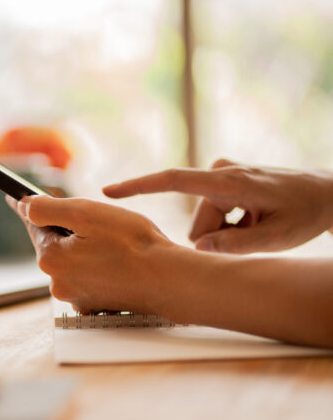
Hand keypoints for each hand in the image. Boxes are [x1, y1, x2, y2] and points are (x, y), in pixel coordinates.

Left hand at [6, 195, 175, 313]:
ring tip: (113, 243)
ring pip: (71, 261)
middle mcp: (58, 283)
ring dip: (84, 248)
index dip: (29, 208)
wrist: (169, 280)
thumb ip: (49, 208)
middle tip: (96, 222)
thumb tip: (25, 206)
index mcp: (51, 259)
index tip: (15, 197)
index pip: (34, 225)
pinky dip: (96, 267)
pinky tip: (116, 261)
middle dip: (67, 230)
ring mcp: (76, 298)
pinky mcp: (94, 306)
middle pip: (54, 245)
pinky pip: (86, 278)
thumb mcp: (87, 213)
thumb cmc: (133, 244)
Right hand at [103, 159, 332, 253]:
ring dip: (228, 232)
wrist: (326, 193)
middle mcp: (220, 172)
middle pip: (197, 223)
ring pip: (204, 223)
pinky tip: (257, 218)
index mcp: (229, 181)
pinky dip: (231, 224)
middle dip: (219, 237)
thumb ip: (235, 245)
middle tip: (258, 232)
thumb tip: (197, 247)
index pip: (173, 180)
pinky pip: (212, 215)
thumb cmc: (305, 213)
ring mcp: (222, 175)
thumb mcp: (278, 237)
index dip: (137, 187)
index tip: (108, 192)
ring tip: (260, 224)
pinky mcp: (224, 181)